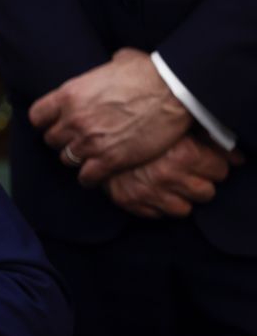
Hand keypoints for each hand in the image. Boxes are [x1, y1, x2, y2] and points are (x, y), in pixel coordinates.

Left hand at [29, 48, 190, 185]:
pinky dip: (91, 177)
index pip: (37, 116)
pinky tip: (99, 172)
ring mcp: (90, 142)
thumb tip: (111, 64)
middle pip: (52, 139)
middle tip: (79, 138)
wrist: (175, 92)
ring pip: (66, 159)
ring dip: (77, 157)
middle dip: (64, 139)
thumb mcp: (118, 62)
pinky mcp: (110, 160)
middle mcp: (74, 120)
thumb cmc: (150, 72)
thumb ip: (102, 70)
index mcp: (69, 95)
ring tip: (90, 154)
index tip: (56, 122)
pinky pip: (86, 177)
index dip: (46, 121)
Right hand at [104, 133, 242, 217]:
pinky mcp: (131, 202)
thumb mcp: (177, 122)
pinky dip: (158, 204)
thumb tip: (239, 157)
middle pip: (206, 193)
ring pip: (184, 209)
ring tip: (172, 182)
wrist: (95, 128)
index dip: (213, 163)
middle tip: (190, 171)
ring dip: (181, 197)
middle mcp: (169, 176)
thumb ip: (211, 136)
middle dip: (201, 181)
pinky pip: (158, 215)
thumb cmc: (138, 120)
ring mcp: (149, 192)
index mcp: (185, 154)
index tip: (205, 159)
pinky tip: (155, 189)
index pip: (220, 170)